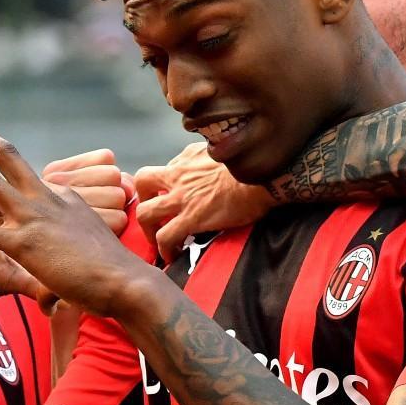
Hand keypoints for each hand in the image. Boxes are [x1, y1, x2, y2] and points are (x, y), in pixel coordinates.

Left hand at [0, 110, 153, 317]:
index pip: (22, 170)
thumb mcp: (90, 234)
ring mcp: (33, 217)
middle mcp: (45, 197)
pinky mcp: (23, 244)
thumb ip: (74, 222)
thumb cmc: (112, 268)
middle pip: (3, 152)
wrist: (127, 284)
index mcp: (60, 194)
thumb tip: (74, 216)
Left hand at [135, 142, 274, 262]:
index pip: (164, 168)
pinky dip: (165, 249)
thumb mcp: (222, 149)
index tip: (166, 196)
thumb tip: (209, 161)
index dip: (161, 185)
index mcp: (187, 159)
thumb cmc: (250, 165)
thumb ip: (208, 155)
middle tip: (153, 217)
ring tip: (158, 242)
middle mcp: (178, 176)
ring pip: (145, 213)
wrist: (263, 177)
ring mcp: (182, 198)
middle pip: (142, 182)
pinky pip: (166, 237)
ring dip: (148, 230)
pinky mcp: (192, 218)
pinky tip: (172, 256)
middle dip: (143, 201)